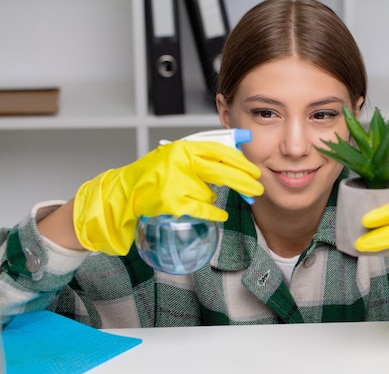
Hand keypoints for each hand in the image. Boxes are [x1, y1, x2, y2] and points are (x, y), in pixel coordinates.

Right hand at [73, 140, 262, 255]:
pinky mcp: (172, 202)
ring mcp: (175, 183)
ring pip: (210, 194)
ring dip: (211, 199)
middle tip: (257, 189)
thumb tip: (244, 140)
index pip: (220, 150)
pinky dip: (214, 214)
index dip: (240, 161)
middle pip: (222, 172)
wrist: (127, 191)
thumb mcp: (182, 155)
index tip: (255, 170)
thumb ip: (210, 151)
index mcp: (184, 147)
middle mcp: (180, 162)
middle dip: (244, 182)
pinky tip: (220, 215)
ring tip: (194, 197)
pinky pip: (204, 209)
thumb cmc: (158, 173)